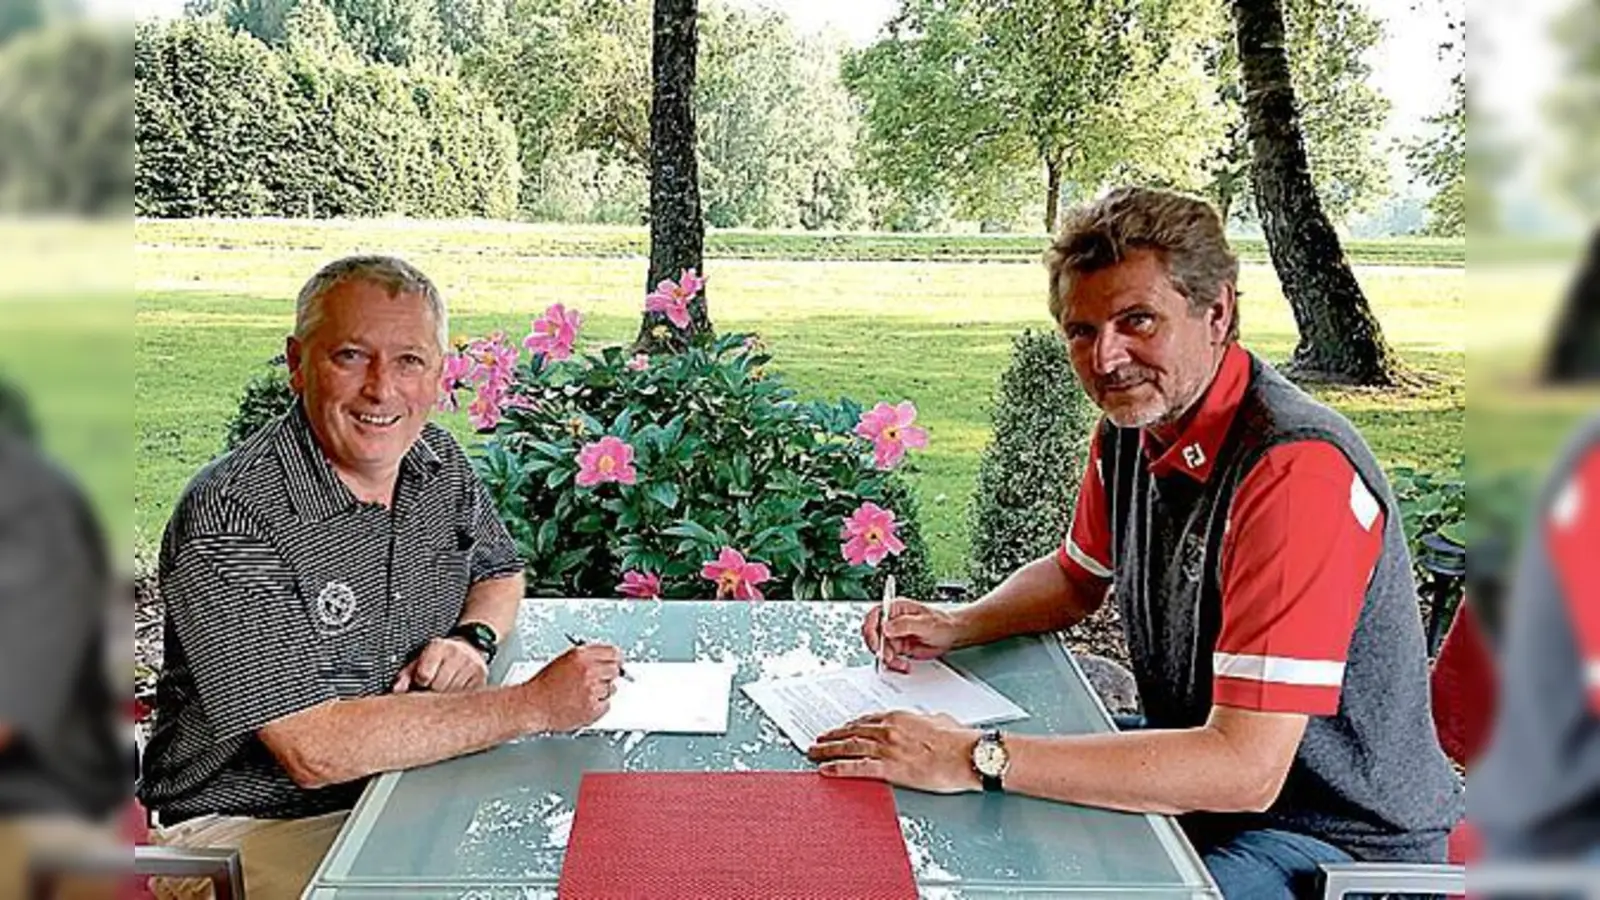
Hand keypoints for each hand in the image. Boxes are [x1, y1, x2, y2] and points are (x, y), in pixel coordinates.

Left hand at [392, 637, 487, 692]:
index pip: (424, 675)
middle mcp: (457, 654)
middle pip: (438, 686)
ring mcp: (471, 666)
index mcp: (438, 647)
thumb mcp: (420, 659)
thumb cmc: (440, 656)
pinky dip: (457, 698)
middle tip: (432, 688)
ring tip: (444, 688)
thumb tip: (397, 690)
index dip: (420, 683)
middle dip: (432, 691)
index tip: (422, 682)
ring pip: (452, 694)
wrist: (470, 647)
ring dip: (445, 697)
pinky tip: (455, 690)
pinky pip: (465, 696)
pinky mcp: (481, 678)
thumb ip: (406, 675)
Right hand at [516, 642, 621, 731]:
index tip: (616, 663)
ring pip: (611, 689)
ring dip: (601, 692)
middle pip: (615, 670)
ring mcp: (592, 690)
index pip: (613, 652)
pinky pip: (606, 705)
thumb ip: (586, 658)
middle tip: (596, 681)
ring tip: (582, 694)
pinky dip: (598, 706)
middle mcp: (588, 671)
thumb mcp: (564, 661)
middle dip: (608, 675)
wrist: (533, 706)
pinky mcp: (593, 708)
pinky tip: (583, 704)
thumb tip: (606, 658)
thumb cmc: (544, 686)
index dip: (615, 658)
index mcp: (581, 656)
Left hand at [807, 711, 980, 793]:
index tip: (842, 729)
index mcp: (900, 717)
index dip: (851, 725)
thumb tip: (927, 721)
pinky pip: (856, 767)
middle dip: (833, 736)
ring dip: (828, 749)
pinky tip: (825, 770)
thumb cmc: (960, 740)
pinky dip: (837, 768)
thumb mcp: (941, 720)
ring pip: (849, 746)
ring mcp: (887, 748)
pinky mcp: (890, 768)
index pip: (868, 720)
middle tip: (819, 739)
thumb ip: (927, 720)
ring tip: (814, 752)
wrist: (968, 754)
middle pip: (853, 731)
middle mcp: (889, 730)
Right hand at [861, 599, 962, 672]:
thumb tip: (886, 627)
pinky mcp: (898, 647)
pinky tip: (903, 665)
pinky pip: (889, 657)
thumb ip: (904, 624)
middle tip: (887, 656)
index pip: (874, 616)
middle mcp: (892, 621)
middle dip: (878, 647)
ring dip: (887, 659)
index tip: (877, 641)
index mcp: (895, 609)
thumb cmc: (942, 623)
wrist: (952, 635)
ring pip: (880, 649)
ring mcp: (894, 635)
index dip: (871, 629)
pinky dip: (894, 664)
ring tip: (900, 663)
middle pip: (873, 634)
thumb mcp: (924, 623)